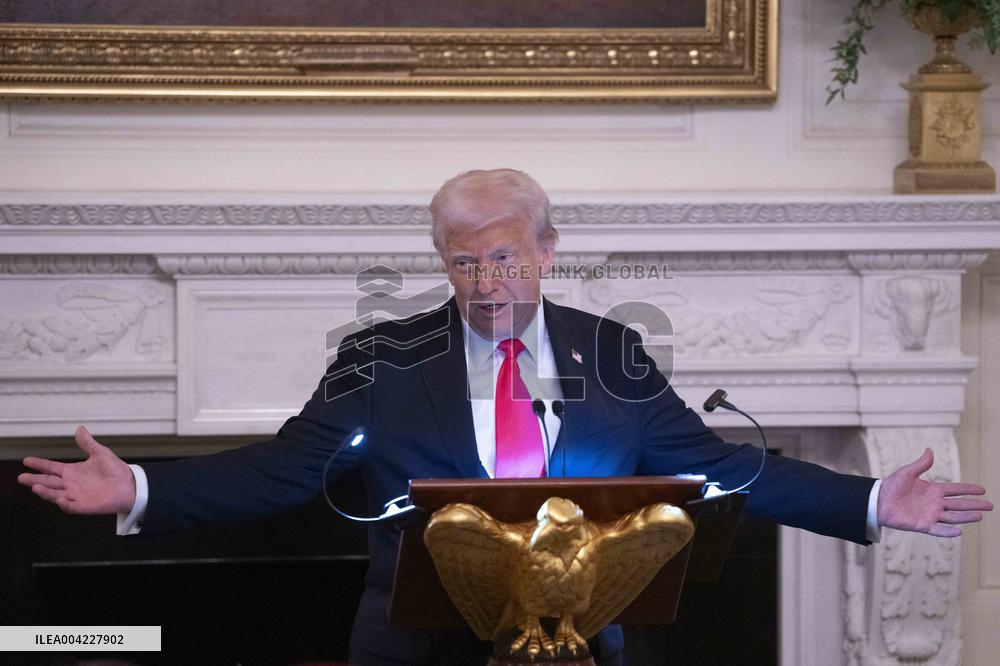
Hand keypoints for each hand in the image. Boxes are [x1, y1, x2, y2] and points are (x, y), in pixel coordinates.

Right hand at [17, 425, 135, 514]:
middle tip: (22, 477)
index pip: (52, 467)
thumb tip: (80, 428)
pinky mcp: (85, 506)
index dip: (39, 464)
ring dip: (46, 492)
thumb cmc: (115, 470)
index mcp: (73, 471)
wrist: (129, 485)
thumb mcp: (101, 453)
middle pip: (49, 482)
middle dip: (35, 479)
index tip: (26, 460)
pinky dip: (65, 504)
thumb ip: (88, 443)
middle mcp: (71, 484)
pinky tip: (60, 499)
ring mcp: (76, 496)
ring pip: (56, 494)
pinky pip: (72, 506)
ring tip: (36, 486)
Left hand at [878, 447, 992, 536]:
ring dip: (966, 517)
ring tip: (980, 516)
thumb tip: (930, 450)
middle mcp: (935, 503)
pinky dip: (947, 531)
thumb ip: (921, 464)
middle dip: (974, 504)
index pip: (955, 489)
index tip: (983, 490)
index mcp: (933, 490)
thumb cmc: (892, 486)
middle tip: (990, 505)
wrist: (878, 500)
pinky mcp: (922, 525)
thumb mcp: (907, 472)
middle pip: (959, 504)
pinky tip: (959, 531)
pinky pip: (938, 529)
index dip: (968, 489)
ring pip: (952, 517)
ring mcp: (930, 515)